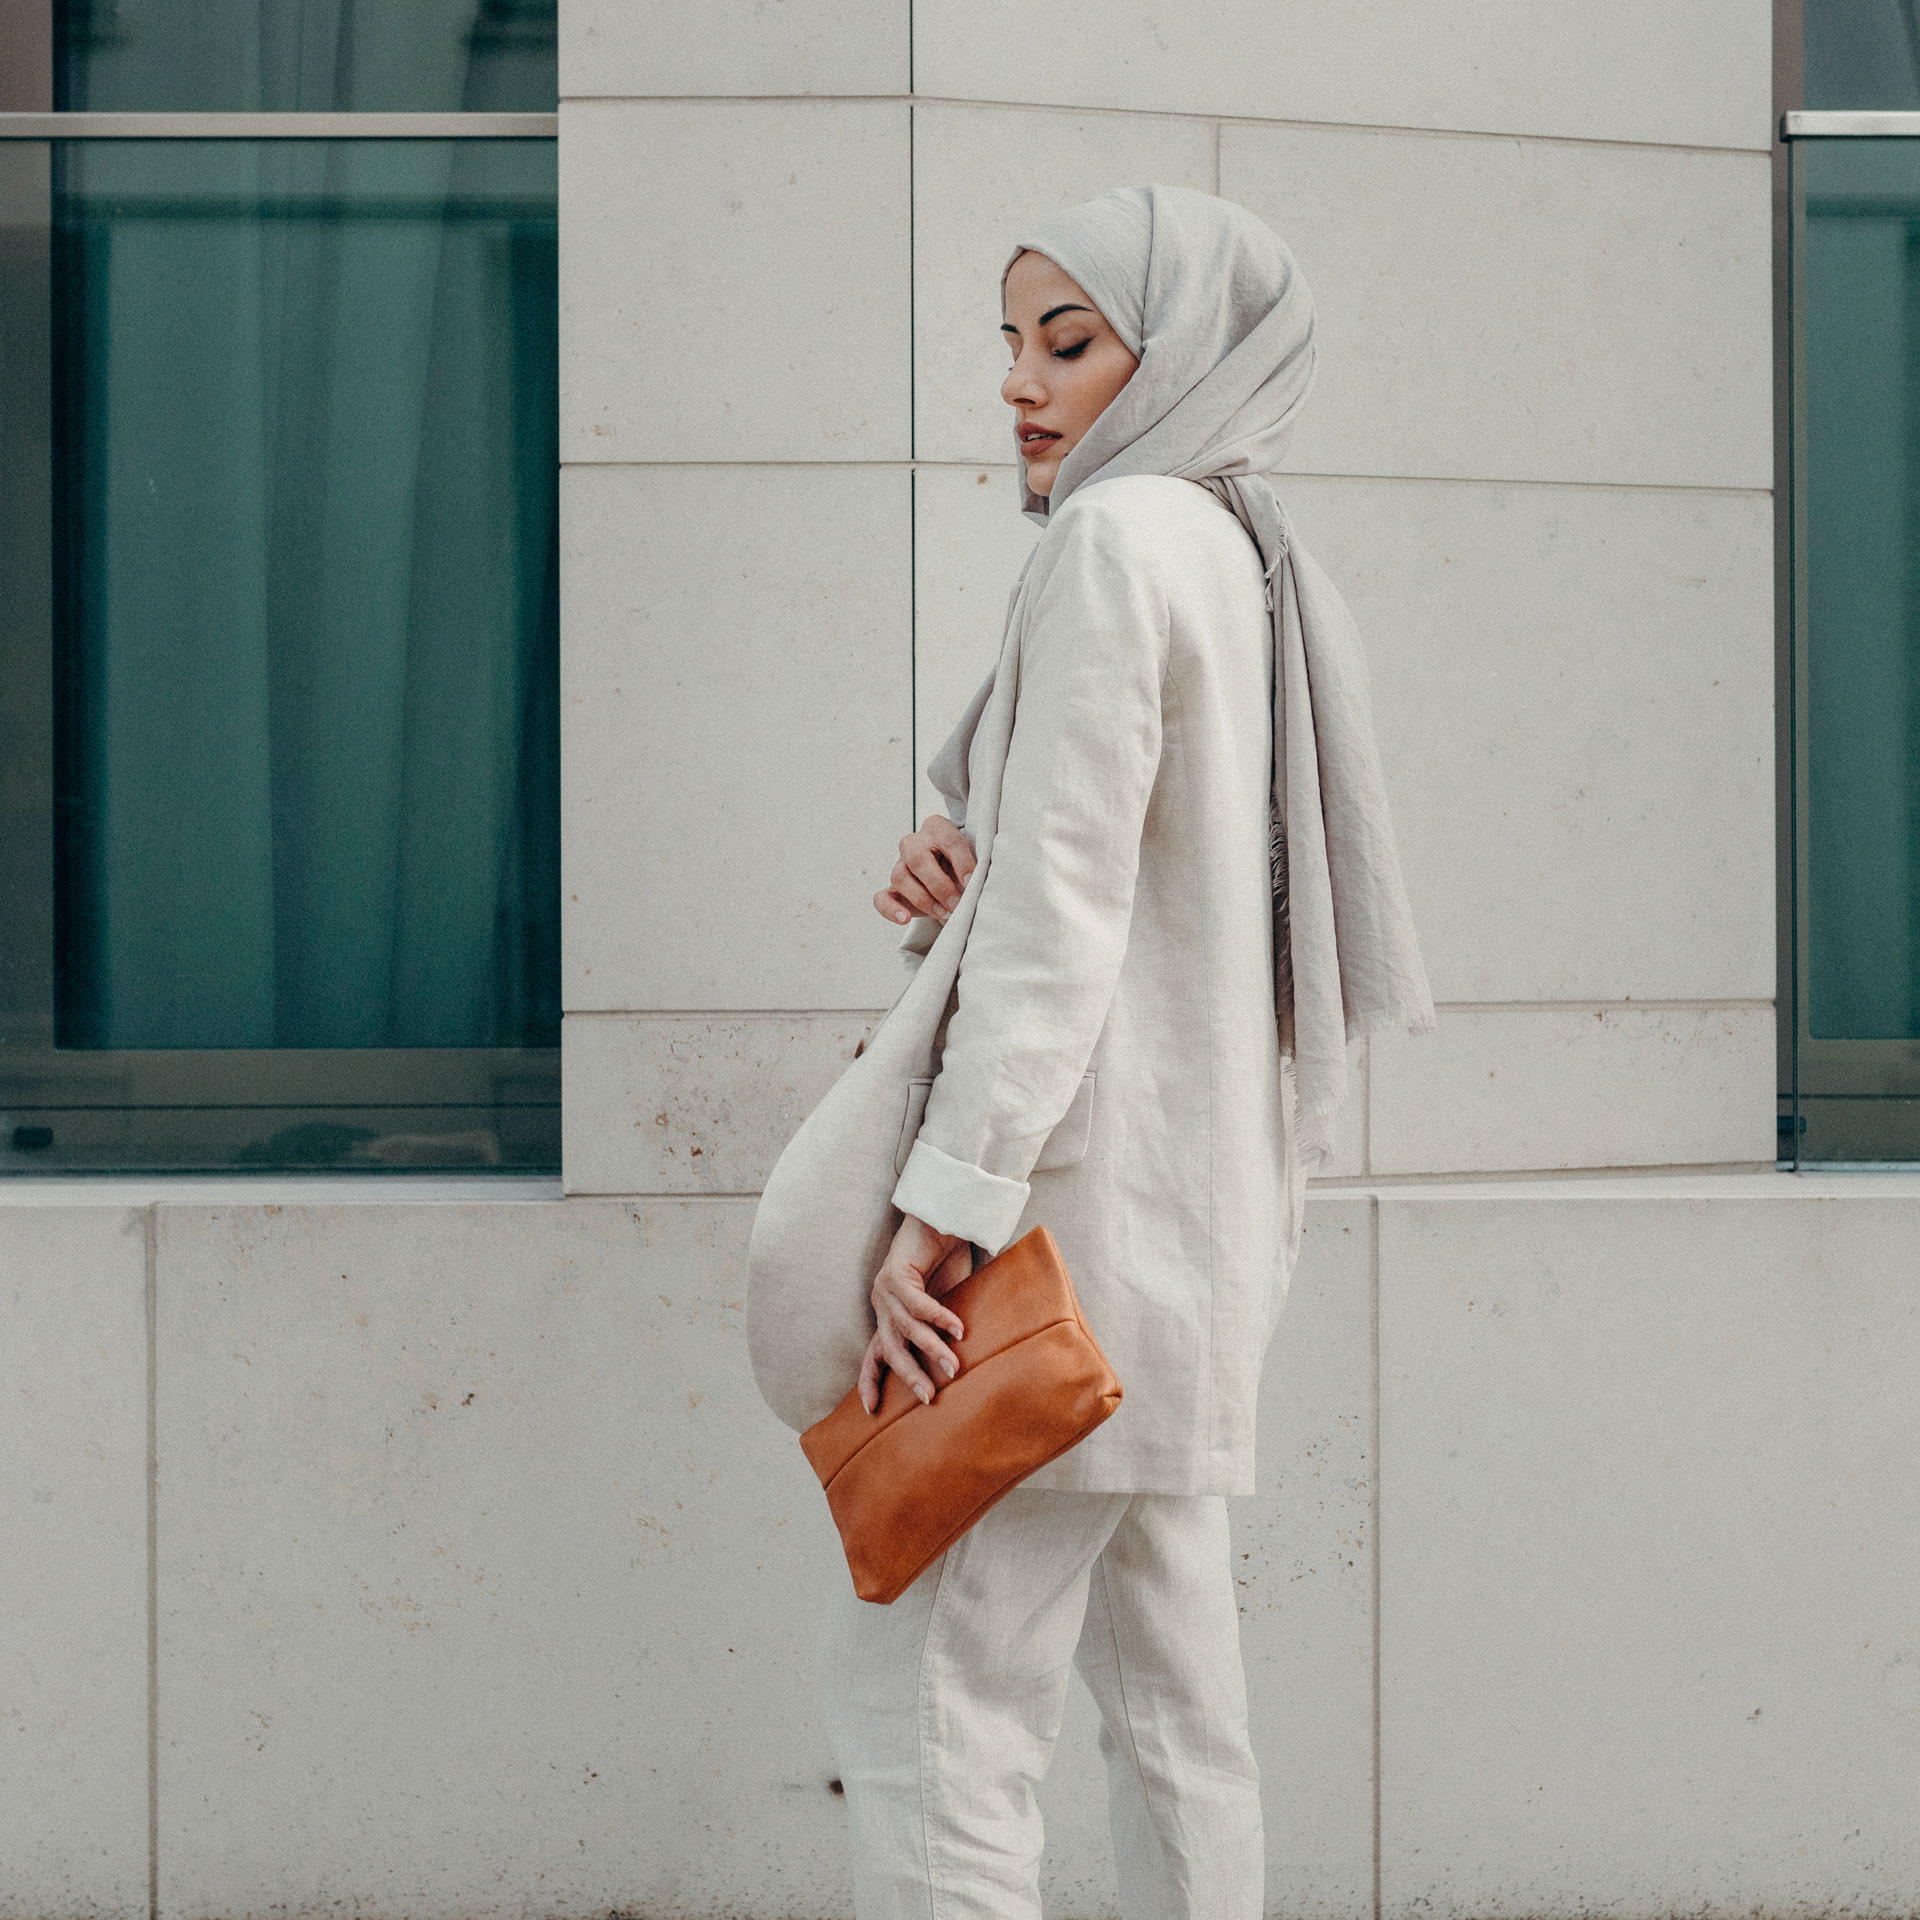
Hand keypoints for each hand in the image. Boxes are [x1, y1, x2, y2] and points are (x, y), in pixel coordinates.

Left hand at [858, 1214, 972, 1412]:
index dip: (870, 1382)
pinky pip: (917, 1304)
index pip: (874, 1355)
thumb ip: (941, 1329)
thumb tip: (959, 1363)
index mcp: (889, 1315)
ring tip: (953, 1366)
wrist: (944, 1220)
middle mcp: (881, 1305)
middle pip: (889, 1350)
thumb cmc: (947, 1261)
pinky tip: (957, 1330)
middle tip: (929, 1396)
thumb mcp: (944, 1303)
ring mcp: (885, 1290)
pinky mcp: (896, 1274)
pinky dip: (938, 1318)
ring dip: (931, 1349)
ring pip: (905, 1329)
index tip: (871, 1410)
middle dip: (908, 1375)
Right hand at [874, 814, 976, 925]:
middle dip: (939, 885)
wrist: (950, 873)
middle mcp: (914, 843)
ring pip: (900, 878)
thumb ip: (975, 867)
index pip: (949, 841)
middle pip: (918, 859)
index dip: (961, 863)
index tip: (972, 882)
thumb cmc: (962, 864)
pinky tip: (905, 918)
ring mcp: (900, 865)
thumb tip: (976, 886)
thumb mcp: (973, 858)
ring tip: (944, 913)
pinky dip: (891, 910)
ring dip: (923, 899)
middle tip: (957, 904)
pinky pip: (882, 898)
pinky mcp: (892, 889)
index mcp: (937, 828)